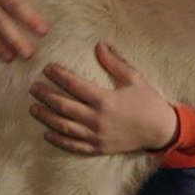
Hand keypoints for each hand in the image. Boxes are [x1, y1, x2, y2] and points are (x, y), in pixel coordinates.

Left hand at [29, 42, 178, 154]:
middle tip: (33, 88)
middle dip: (46, 96)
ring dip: (46, 117)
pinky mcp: (99, 148)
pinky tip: (47, 134)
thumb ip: (114, 63)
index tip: (47, 69)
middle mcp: (97, 119)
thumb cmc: (149, 101)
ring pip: (64, 127)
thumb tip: (99, 45)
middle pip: (63, 106)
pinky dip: (59, 141)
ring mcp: (96, 136)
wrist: (161, 130)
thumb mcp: (134, 78)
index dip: (58, 76)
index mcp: (105, 100)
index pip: (74, 85)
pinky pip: (74, 146)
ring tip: (33, 109)